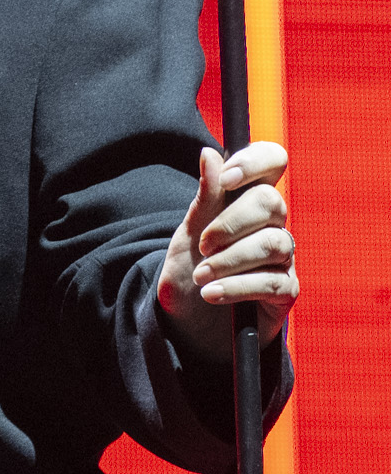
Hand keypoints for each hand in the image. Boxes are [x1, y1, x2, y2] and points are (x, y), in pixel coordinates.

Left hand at [156, 142, 295, 366]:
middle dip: (230, 223)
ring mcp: (283, 258)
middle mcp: (272, 224)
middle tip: (202, 244)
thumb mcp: (188, 231)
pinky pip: (272, 282)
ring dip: (229, 260)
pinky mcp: (286, 291)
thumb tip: (209, 152)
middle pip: (271, 203)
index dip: (255, 162)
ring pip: (272, 244)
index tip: (226, 179)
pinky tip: (211, 294)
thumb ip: (205, 196)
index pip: (273, 161)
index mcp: (247, 199)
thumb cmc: (190, 269)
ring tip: (200, 276)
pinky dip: (236, 287)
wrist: (187, 321)